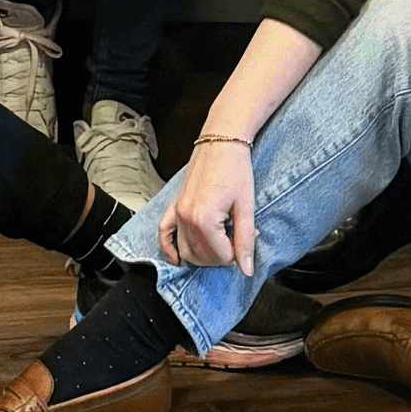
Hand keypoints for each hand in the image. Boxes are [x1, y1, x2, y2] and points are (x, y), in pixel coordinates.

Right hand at [158, 139, 257, 275]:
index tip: (245, 240)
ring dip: (202, 255)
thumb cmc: (236, 169)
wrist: (222, 143)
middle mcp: (186, 217)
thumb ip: (245, 240)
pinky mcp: (174, 205)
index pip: (219, 257)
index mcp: (205, 219)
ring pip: (185, 250)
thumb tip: (247, 268)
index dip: (236, 255)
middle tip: (235, 243)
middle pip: (201, 257)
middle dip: (221, 256)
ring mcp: (177, 211)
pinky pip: (163, 232)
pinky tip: (175, 258)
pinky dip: (168, 248)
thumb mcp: (246, 206)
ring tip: (219, 244)